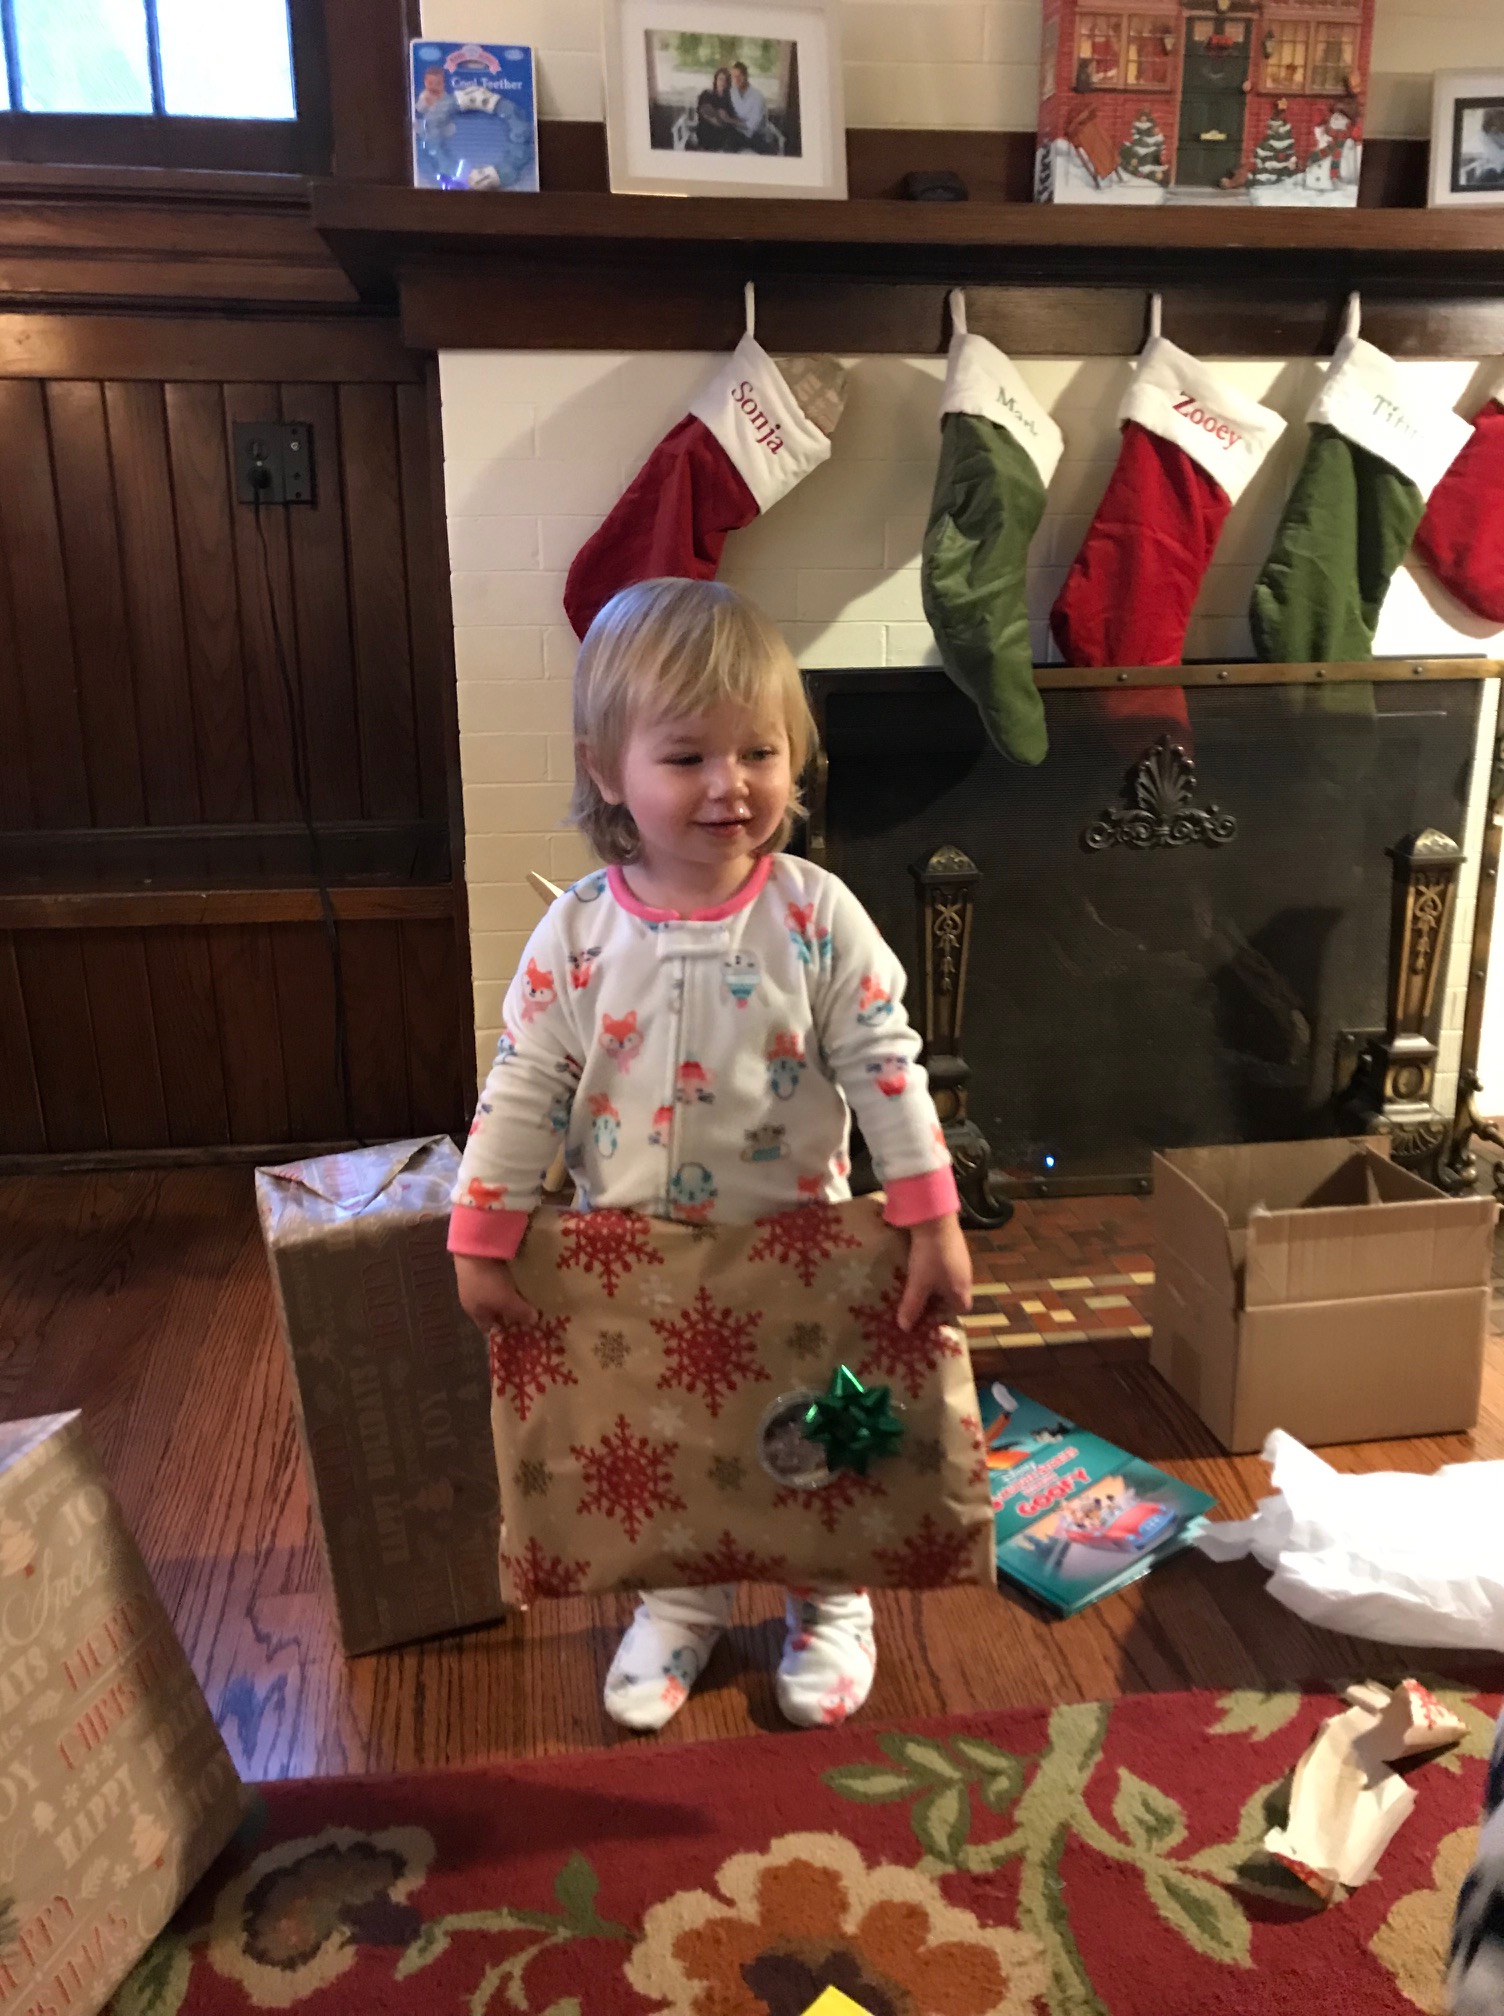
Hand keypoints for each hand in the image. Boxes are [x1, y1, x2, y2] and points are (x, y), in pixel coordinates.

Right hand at [454, 1253, 536, 1332]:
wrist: (475, 1247)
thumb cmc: (488, 1282)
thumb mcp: (506, 1301)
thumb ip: (520, 1313)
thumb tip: (534, 1321)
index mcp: (474, 1311)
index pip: (488, 1327)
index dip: (504, 1330)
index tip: (521, 1330)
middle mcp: (472, 1297)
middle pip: (493, 1309)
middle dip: (509, 1310)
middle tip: (530, 1311)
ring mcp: (475, 1279)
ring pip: (495, 1292)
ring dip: (509, 1292)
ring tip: (528, 1293)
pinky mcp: (481, 1263)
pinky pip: (497, 1276)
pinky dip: (508, 1278)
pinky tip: (520, 1276)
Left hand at [897, 1213, 972, 1331]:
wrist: (936, 1221)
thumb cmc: (929, 1258)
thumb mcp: (917, 1284)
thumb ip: (912, 1307)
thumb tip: (905, 1328)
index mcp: (960, 1289)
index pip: (962, 1309)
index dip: (948, 1314)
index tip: (931, 1314)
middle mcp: (966, 1276)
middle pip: (956, 1294)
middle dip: (940, 1299)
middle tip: (921, 1299)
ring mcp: (963, 1259)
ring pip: (951, 1278)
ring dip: (937, 1282)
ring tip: (919, 1281)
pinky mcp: (957, 1245)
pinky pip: (949, 1263)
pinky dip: (937, 1267)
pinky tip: (923, 1262)